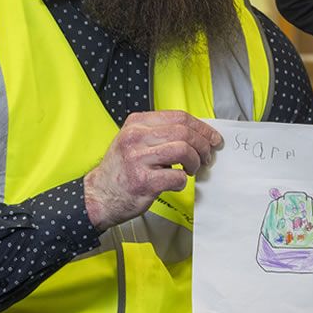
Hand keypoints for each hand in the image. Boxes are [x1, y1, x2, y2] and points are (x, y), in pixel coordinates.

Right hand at [83, 110, 221, 230]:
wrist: (99, 195)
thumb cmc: (122, 169)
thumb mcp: (134, 140)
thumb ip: (160, 133)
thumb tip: (196, 134)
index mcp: (137, 123)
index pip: (179, 117)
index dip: (202, 127)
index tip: (212, 137)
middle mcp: (136, 137)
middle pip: (184, 132)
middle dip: (203, 145)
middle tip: (207, 156)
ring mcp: (138, 159)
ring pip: (183, 150)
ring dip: (195, 162)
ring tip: (192, 169)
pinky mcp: (143, 181)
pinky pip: (177, 176)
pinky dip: (183, 180)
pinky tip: (177, 182)